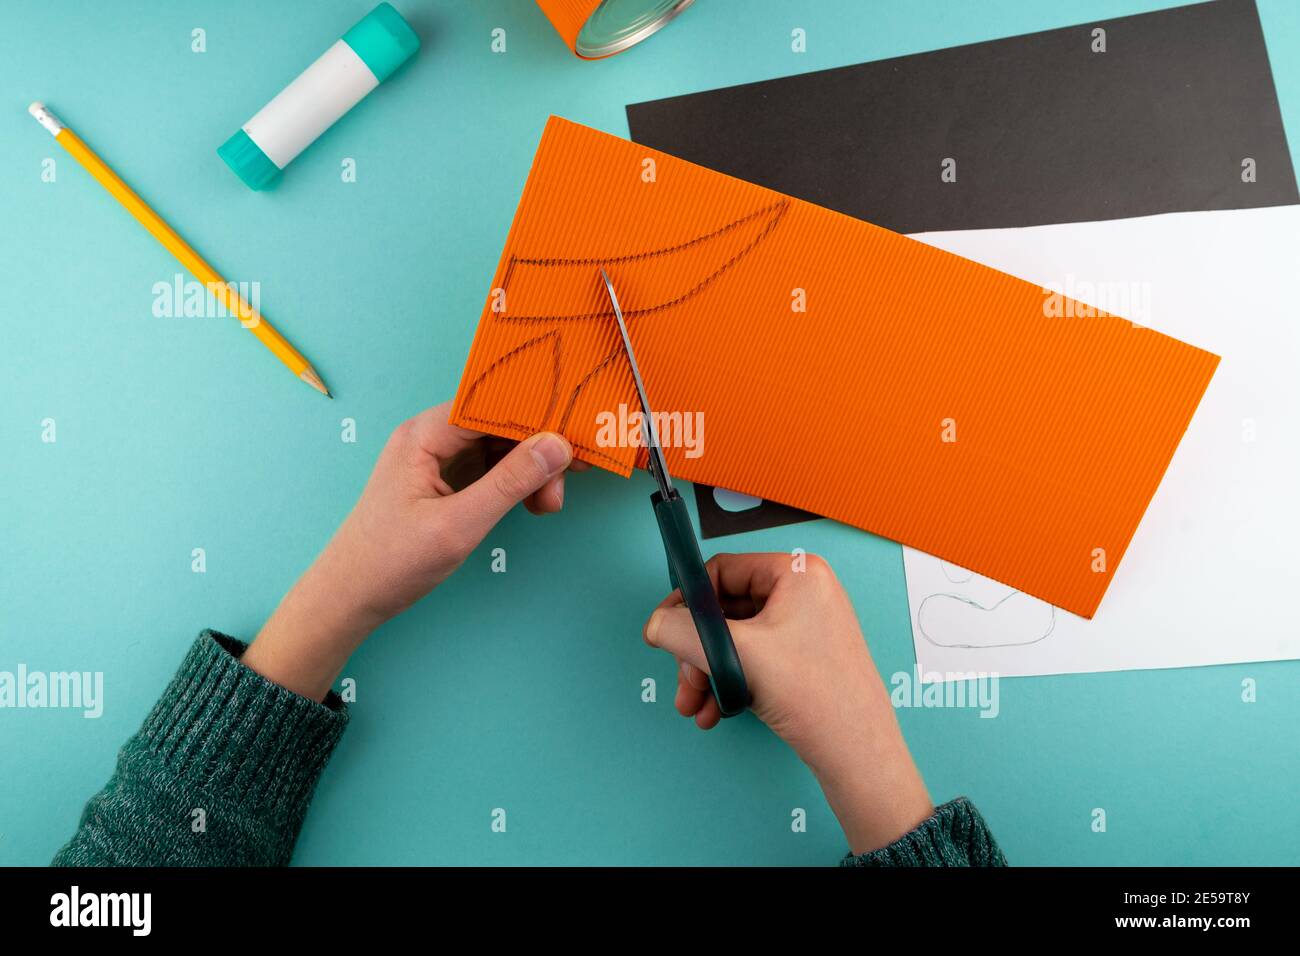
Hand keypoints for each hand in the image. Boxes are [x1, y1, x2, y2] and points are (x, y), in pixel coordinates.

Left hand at [244, 402, 580, 700]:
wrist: (350, 597)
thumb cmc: (391, 561)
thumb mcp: (459, 523)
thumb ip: (510, 483)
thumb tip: (556, 446)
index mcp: (424, 434)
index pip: (492, 405)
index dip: (536, 418)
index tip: (572, 439)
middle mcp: (430, 436)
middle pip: (499, 425)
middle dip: (536, 451)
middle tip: (564, 485)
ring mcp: (436, 458)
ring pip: (499, 447)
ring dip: (529, 471)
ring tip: (547, 504)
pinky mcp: (443, 480)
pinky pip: (489, 468)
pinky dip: (514, 484)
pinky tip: (531, 504)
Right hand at [642, 552, 932, 853]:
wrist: (855, 754)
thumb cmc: (819, 696)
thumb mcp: (738, 654)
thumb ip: (685, 632)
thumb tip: (657, 624)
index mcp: (798, 574)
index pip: (723, 570)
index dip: (689, 600)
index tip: (667, 627)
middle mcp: (804, 593)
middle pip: (725, 609)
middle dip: (697, 650)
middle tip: (685, 679)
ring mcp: (805, 626)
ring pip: (734, 640)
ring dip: (708, 672)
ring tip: (695, 704)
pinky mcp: (802, 658)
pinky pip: (752, 660)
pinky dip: (729, 682)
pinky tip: (715, 709)